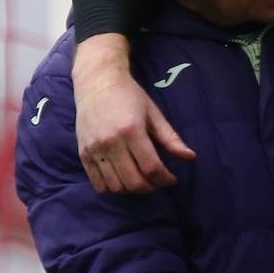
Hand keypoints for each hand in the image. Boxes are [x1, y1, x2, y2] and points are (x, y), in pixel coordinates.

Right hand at [73, 33, 195, 192]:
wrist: (97, 82)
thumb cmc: (130, 96)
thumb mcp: (154, 114)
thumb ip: (171, 138)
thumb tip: (190, 157)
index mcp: (132, 131)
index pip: (151, 167)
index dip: (165, 178)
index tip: (172, 179)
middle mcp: (111, 143)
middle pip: (133, 181)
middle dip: (150, 187)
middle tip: (158, 181)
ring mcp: (94, 149)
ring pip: (115, 186)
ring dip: (132, 189)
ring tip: (142, 181)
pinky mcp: (83, 153)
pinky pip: (97, 183)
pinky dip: (112, 188)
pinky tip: (123, 180)